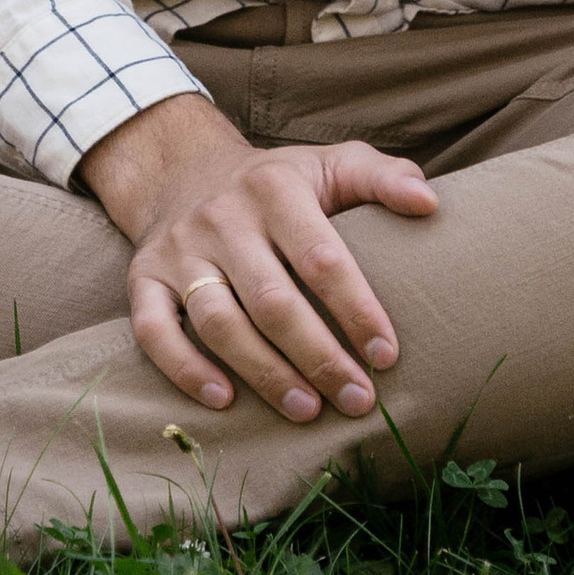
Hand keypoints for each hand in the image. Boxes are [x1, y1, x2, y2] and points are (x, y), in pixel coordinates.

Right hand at [81, 90, 438, 424]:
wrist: (183, 169)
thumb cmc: (277, 183)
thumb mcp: (330, 164)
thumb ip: (383, 178)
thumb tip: (430, 203)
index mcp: (276, 188)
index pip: (322, 257)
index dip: (357, 309)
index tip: (388, 356)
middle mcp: (223, 217)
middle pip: (273, 299)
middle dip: (319, 356)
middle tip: (358, 399)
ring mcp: (180, 249)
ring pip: (219, 321)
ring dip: (264, 373)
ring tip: (307, 411)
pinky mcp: (143, 277)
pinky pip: (154, 330)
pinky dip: (185, 369)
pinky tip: (224, 401)